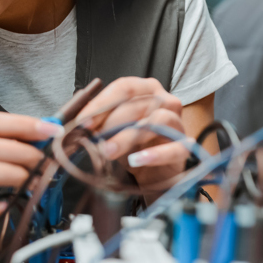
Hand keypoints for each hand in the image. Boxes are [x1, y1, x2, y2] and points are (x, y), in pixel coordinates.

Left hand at [78, 77, 189, 201]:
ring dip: (128, 136)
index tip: (82, 121)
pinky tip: (137, 160)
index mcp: (147, 90)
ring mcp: (178, 124)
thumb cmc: (132, 146)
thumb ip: (98, 124)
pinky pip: (174, 148)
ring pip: (156, 122)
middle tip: (92, 139)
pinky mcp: (185, 148)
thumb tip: (78, 125)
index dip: (102, 103)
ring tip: (109, 151)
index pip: (125, 87)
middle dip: (111, 122)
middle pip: (139, 104)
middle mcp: (166, 102)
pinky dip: (155, 154)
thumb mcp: (111, 132)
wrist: (153, 174)